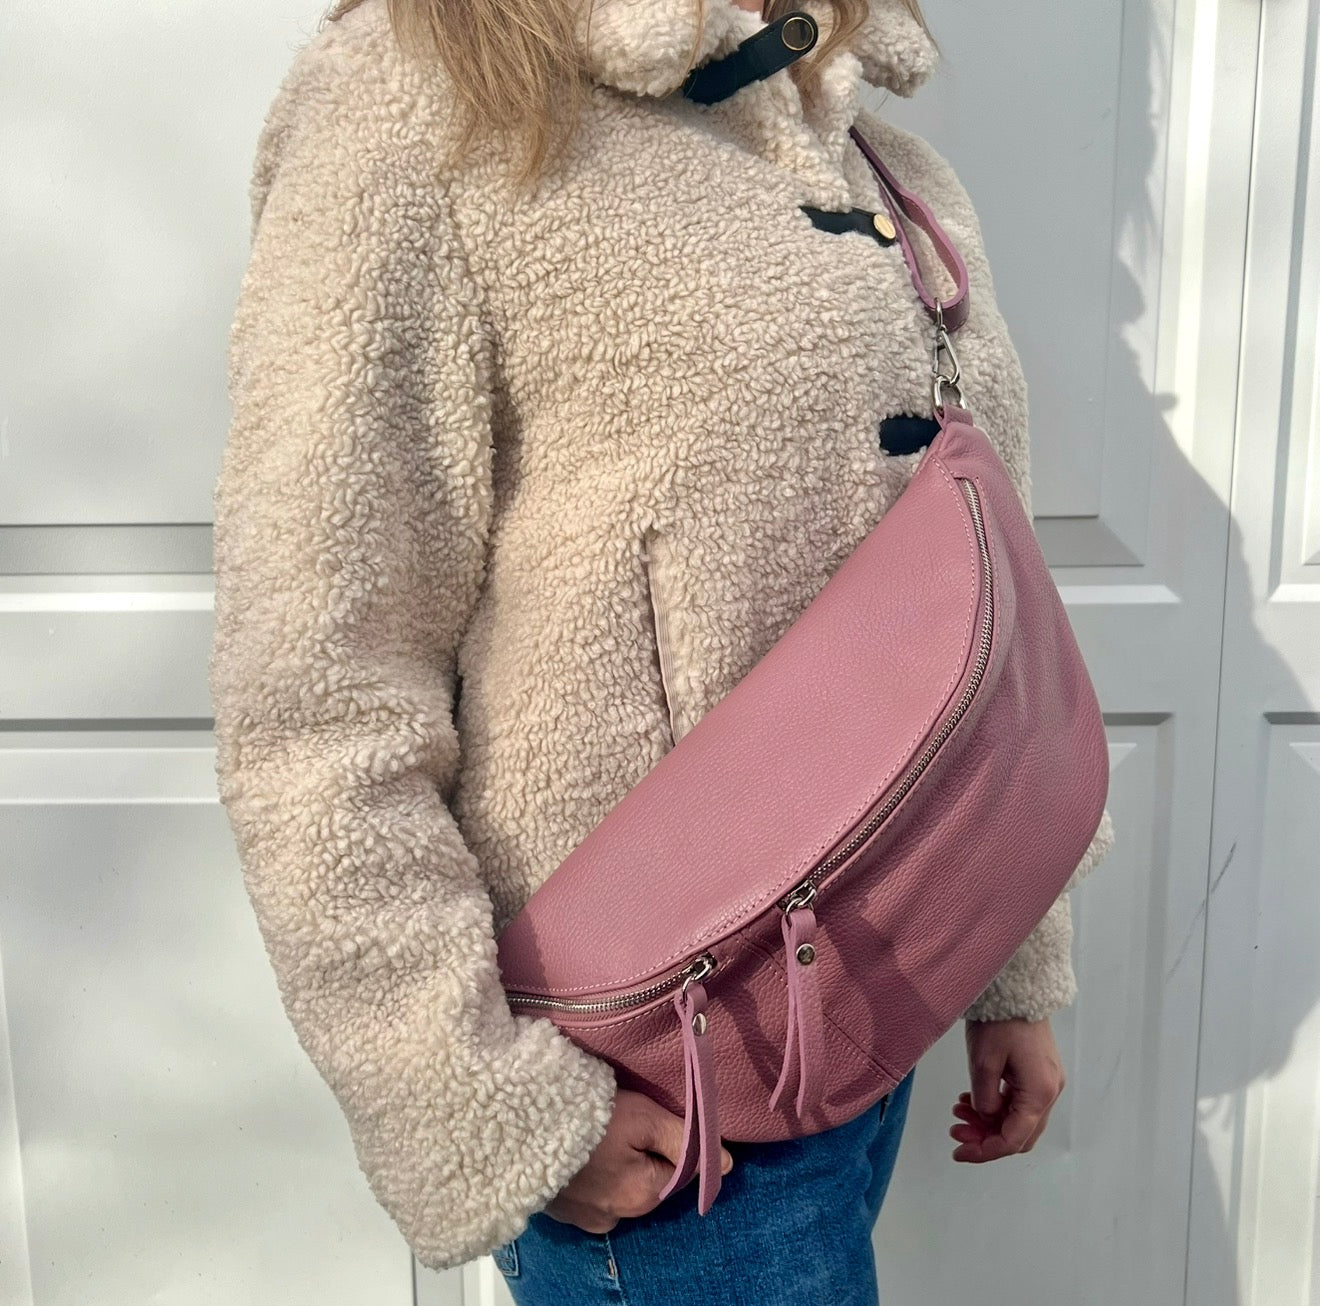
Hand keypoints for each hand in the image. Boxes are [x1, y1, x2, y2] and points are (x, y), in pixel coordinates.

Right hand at [544, 1088, 733, 1233]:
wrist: (517, 1128)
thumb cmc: (586, 1119)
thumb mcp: (643, 1118)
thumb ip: (683, 1139)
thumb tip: (728, 1163)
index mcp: (643, 1196)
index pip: (680, 1172)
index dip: (672, 1139)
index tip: (652, 1115)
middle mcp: (617, 1217)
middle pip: (649, 1179)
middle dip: (643, 1151)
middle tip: (623, 1118)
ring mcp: (585, 1217)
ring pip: (619, 1185)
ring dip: (616, 1162)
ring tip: (599, 1131)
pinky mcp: (560, 1209)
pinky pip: (590, 1190)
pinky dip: (591, 1171)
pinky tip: (579, 1148)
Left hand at [950, 1016, 1065, 1161]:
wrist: (1018, 986)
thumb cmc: (1000, 1020)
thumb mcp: (983, 1062)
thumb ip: (984, 1099)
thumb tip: (985, 1118)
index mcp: (1039, 1093)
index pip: (1013, 1139)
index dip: (984, 1151)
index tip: (958, 1152)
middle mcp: (1049, 1092)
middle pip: (1019, 1134)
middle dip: (986, 1138)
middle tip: (955, 1130)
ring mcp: (1046, 1082)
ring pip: (1017, 1119)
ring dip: (988, 1122)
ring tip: (958, 1111)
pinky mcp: (1038, 1072)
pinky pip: (1018, 1102)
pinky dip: (995, 1106)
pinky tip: (971, 1099)